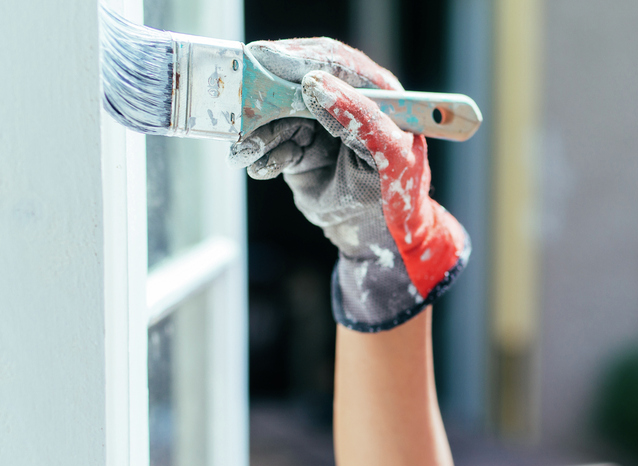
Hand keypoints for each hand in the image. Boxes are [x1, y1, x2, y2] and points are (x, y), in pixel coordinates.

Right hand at [229, 38, 469, 331]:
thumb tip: (314, 83)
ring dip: (258, 129)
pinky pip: (270, 141)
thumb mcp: (389, 153)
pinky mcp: (298, 147)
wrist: (379, 235)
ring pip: (276, 111)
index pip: (335, 61)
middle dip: (267, 92)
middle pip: (297, 79)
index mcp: (375, 92)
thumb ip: (357, 117)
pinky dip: (262, 153)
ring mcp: (319, 123)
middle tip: (240, 99)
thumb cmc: (397, 194)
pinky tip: (263, 165)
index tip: (267, 59)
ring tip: (246, 149)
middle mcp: (344, 101)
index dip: (301, 57)